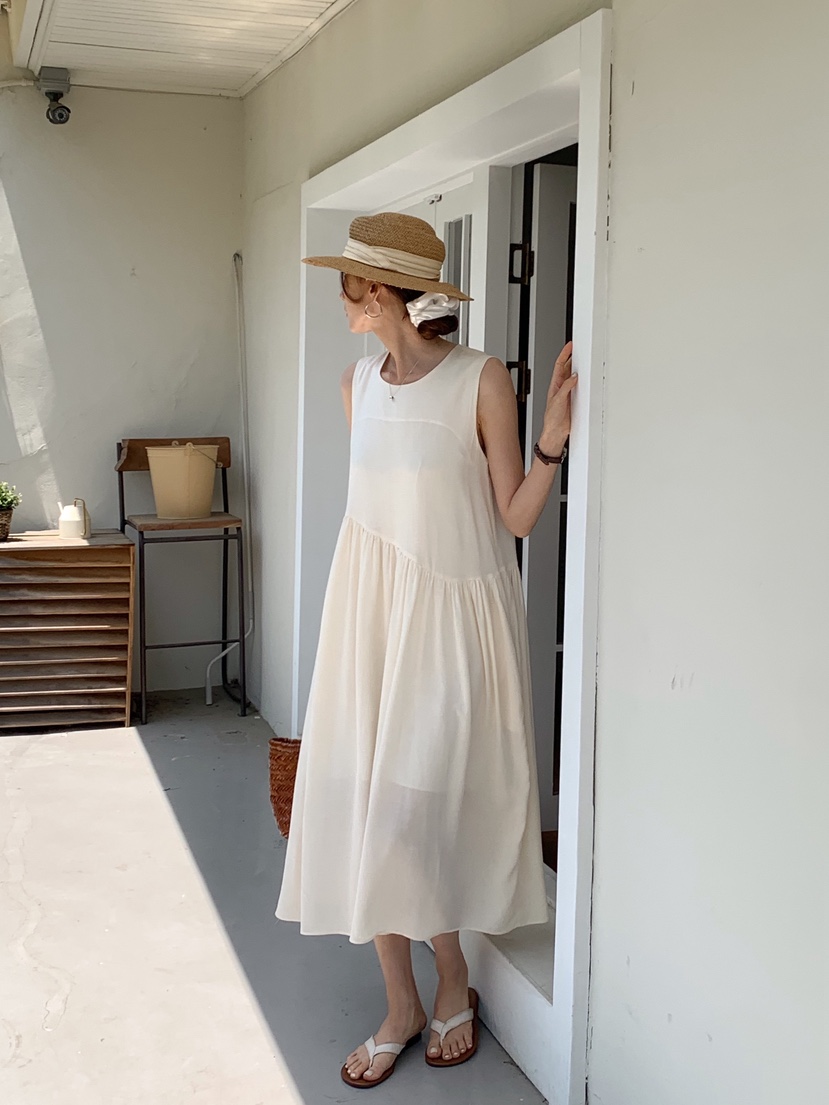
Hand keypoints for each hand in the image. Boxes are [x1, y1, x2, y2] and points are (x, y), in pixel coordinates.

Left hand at [538, 341, 576, 455]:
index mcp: (555, 385)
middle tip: (578, 349)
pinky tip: (587, 378)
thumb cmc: (552, 419)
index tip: (570, 346)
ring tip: (583, 359)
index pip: (559, 365)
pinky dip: (584, 381)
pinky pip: (580, 386)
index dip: (564, 354)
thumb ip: (566, 388)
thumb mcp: (558, 401)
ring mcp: (568, 393)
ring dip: (578, 368)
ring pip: (574, 376)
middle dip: (572, 358)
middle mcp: (561, 387)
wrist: (556, 432)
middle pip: (567, 368)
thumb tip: (573, 377)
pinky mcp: (574, 399)